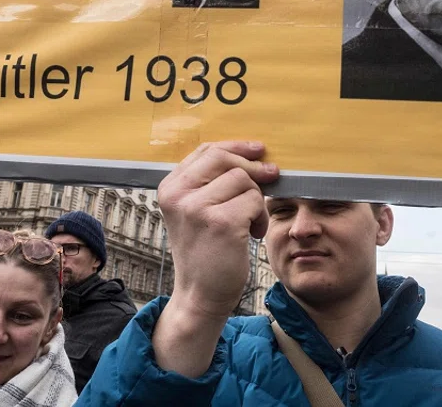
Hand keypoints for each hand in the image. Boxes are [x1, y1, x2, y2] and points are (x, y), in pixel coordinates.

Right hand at [159, 141, 277, 319]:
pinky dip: (260, 216)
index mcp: (169, 188)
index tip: (257, 150)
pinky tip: (252, 233)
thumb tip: (253, 154)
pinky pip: (254, 200)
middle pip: (224, 158)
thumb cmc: (205, 251)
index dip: (235, 147)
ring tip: (250, 222)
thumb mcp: (195, 211)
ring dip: (256, 199)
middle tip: (271, 175)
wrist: (200, 294)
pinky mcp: (221, 223)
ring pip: (243, 179)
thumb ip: (210, 183)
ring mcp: (197, 208)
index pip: (205, 150)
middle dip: (252, 166)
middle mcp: (178, 195)